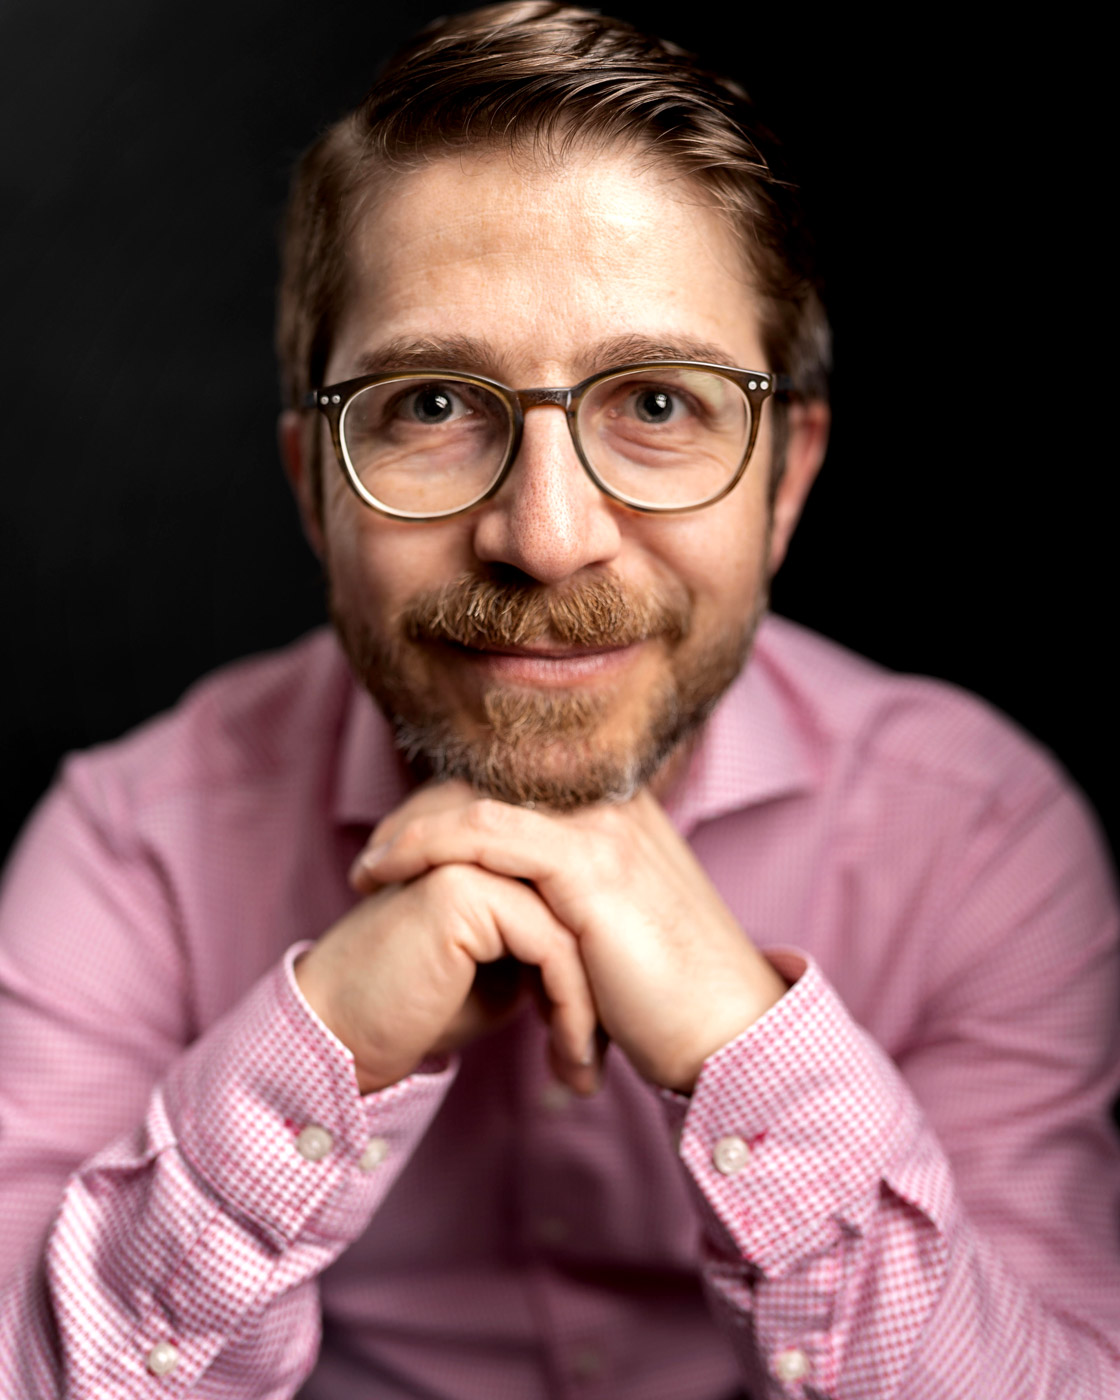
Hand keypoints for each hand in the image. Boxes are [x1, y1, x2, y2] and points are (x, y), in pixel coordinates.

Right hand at [295, 782, 599, 1094]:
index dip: (601, 968)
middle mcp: (487, 840)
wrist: (345, 1034)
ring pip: (575, 929)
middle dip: (602, 989)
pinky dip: (569, 1011)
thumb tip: (616, 956)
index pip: (581, 896)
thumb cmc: (419, 1007)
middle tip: (603, 1061)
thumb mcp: (505, 971)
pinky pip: (550, 946)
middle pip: (585, 908)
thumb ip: (552, 943)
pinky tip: (566, 1061)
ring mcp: (473, 854)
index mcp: (499, 849)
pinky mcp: (462, 886)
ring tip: (584, 1071)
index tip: (608, 1038)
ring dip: (588, 1010)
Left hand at [353, 783, 786, 1091]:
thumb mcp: (610, 933)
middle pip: (486, 780)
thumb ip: (567, 908)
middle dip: (418, 813)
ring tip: (367, 871)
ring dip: (410, 829)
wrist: (724, 1029)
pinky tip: (392, 873)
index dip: (446, 808)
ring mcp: (601, 827)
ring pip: (477, 797)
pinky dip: (429, 846)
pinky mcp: (589, 864)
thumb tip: (515, 926)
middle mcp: (610, 804)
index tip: (399, 850)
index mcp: (616, 812)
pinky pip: (485, 832)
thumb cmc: (667, 997)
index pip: (512, 783)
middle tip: (372, 859)